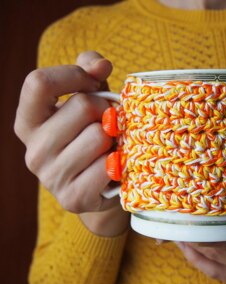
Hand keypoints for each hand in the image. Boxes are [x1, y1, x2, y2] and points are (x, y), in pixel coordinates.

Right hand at [14, 51, 128, 235]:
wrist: (103, 184)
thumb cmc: (95, 133)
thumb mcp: (89, 97)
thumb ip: (88, 71)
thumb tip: (101, 65)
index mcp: (28, 121)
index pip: (38, 83)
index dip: (74, 76)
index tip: (93, 83)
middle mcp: (33, 150)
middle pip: (82, 107)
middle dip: (106, 109)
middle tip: (109, 123)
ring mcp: (50, 177)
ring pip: (99, 136)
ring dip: (115, 138)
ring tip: (111, 146)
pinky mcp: (72, 198)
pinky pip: (107, 166)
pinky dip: (119, 162)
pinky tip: (114, 166)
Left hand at [175, 185, 225, 283]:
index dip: (216, 226)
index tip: (191, 210)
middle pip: (223, 247)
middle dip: (194, 229)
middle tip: (171, 210)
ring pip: (215, 259)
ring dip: (190, 240)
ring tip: (172, 222)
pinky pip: (215, 271)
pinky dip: (196, 257)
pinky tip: (183, 243)